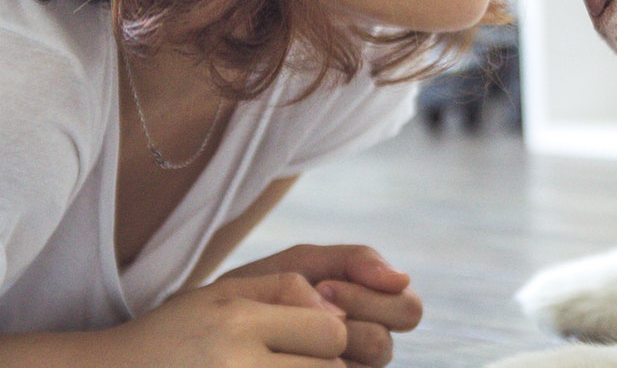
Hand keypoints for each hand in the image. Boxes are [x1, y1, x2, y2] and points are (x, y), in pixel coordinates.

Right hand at [105, 271, 348, 366]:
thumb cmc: (172, 335)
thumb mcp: (220, 294)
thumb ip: (284, 289)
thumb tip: (339, 313)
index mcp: (237, 323)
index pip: (329, 331)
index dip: (329, 334)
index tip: (308, 336)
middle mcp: (238, 367)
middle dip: (324, 366)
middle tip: (286, 358)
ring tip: (275, 365)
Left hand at [221, 244, 422, 366]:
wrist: (208, 323)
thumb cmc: (261, 290)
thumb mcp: (304, 263)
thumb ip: (355, 260)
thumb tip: (402, 277)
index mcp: (374, 313)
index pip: (408, 311)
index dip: (369, 298)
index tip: (324, 285)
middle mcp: (367, 349)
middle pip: (384, 342)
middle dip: (342, 319)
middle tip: (308, 304)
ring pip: (358, 365)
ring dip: (323, 341)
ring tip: (286, 327)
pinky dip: (310, 360)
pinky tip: (282, 350)